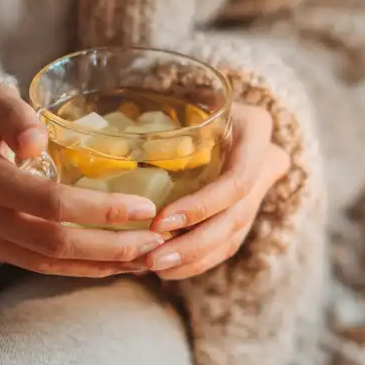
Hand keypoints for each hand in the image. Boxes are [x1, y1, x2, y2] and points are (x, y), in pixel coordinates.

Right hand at [0, 83, 164, 276]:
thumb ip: (12, 113)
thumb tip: (36, 140)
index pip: (51, 203)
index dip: (101, 209)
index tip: (146, 207)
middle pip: (56, 242)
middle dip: (112, 245)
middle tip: (159, 239)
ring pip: (51, 263)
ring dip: (103, 264)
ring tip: (149, 256)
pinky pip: (42, 267)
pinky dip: (83, 268)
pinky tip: (119, 263)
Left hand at [143, 103, 290, 280]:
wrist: (217, 103)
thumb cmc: (187, 94)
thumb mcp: (177, 96)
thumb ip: (155, 118)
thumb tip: (97, 145)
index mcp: (256, 129)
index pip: (238, 180)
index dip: (201, 207)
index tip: (160, 221)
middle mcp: (266, 161)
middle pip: (236, 216)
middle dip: (195, 244)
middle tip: (154, 258)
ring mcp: (261, 188)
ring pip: (233, 236)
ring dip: (194, 258)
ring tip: (155, 266)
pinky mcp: (247, 209)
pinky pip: (227, 242)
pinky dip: (197, 259)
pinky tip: (167, 269)